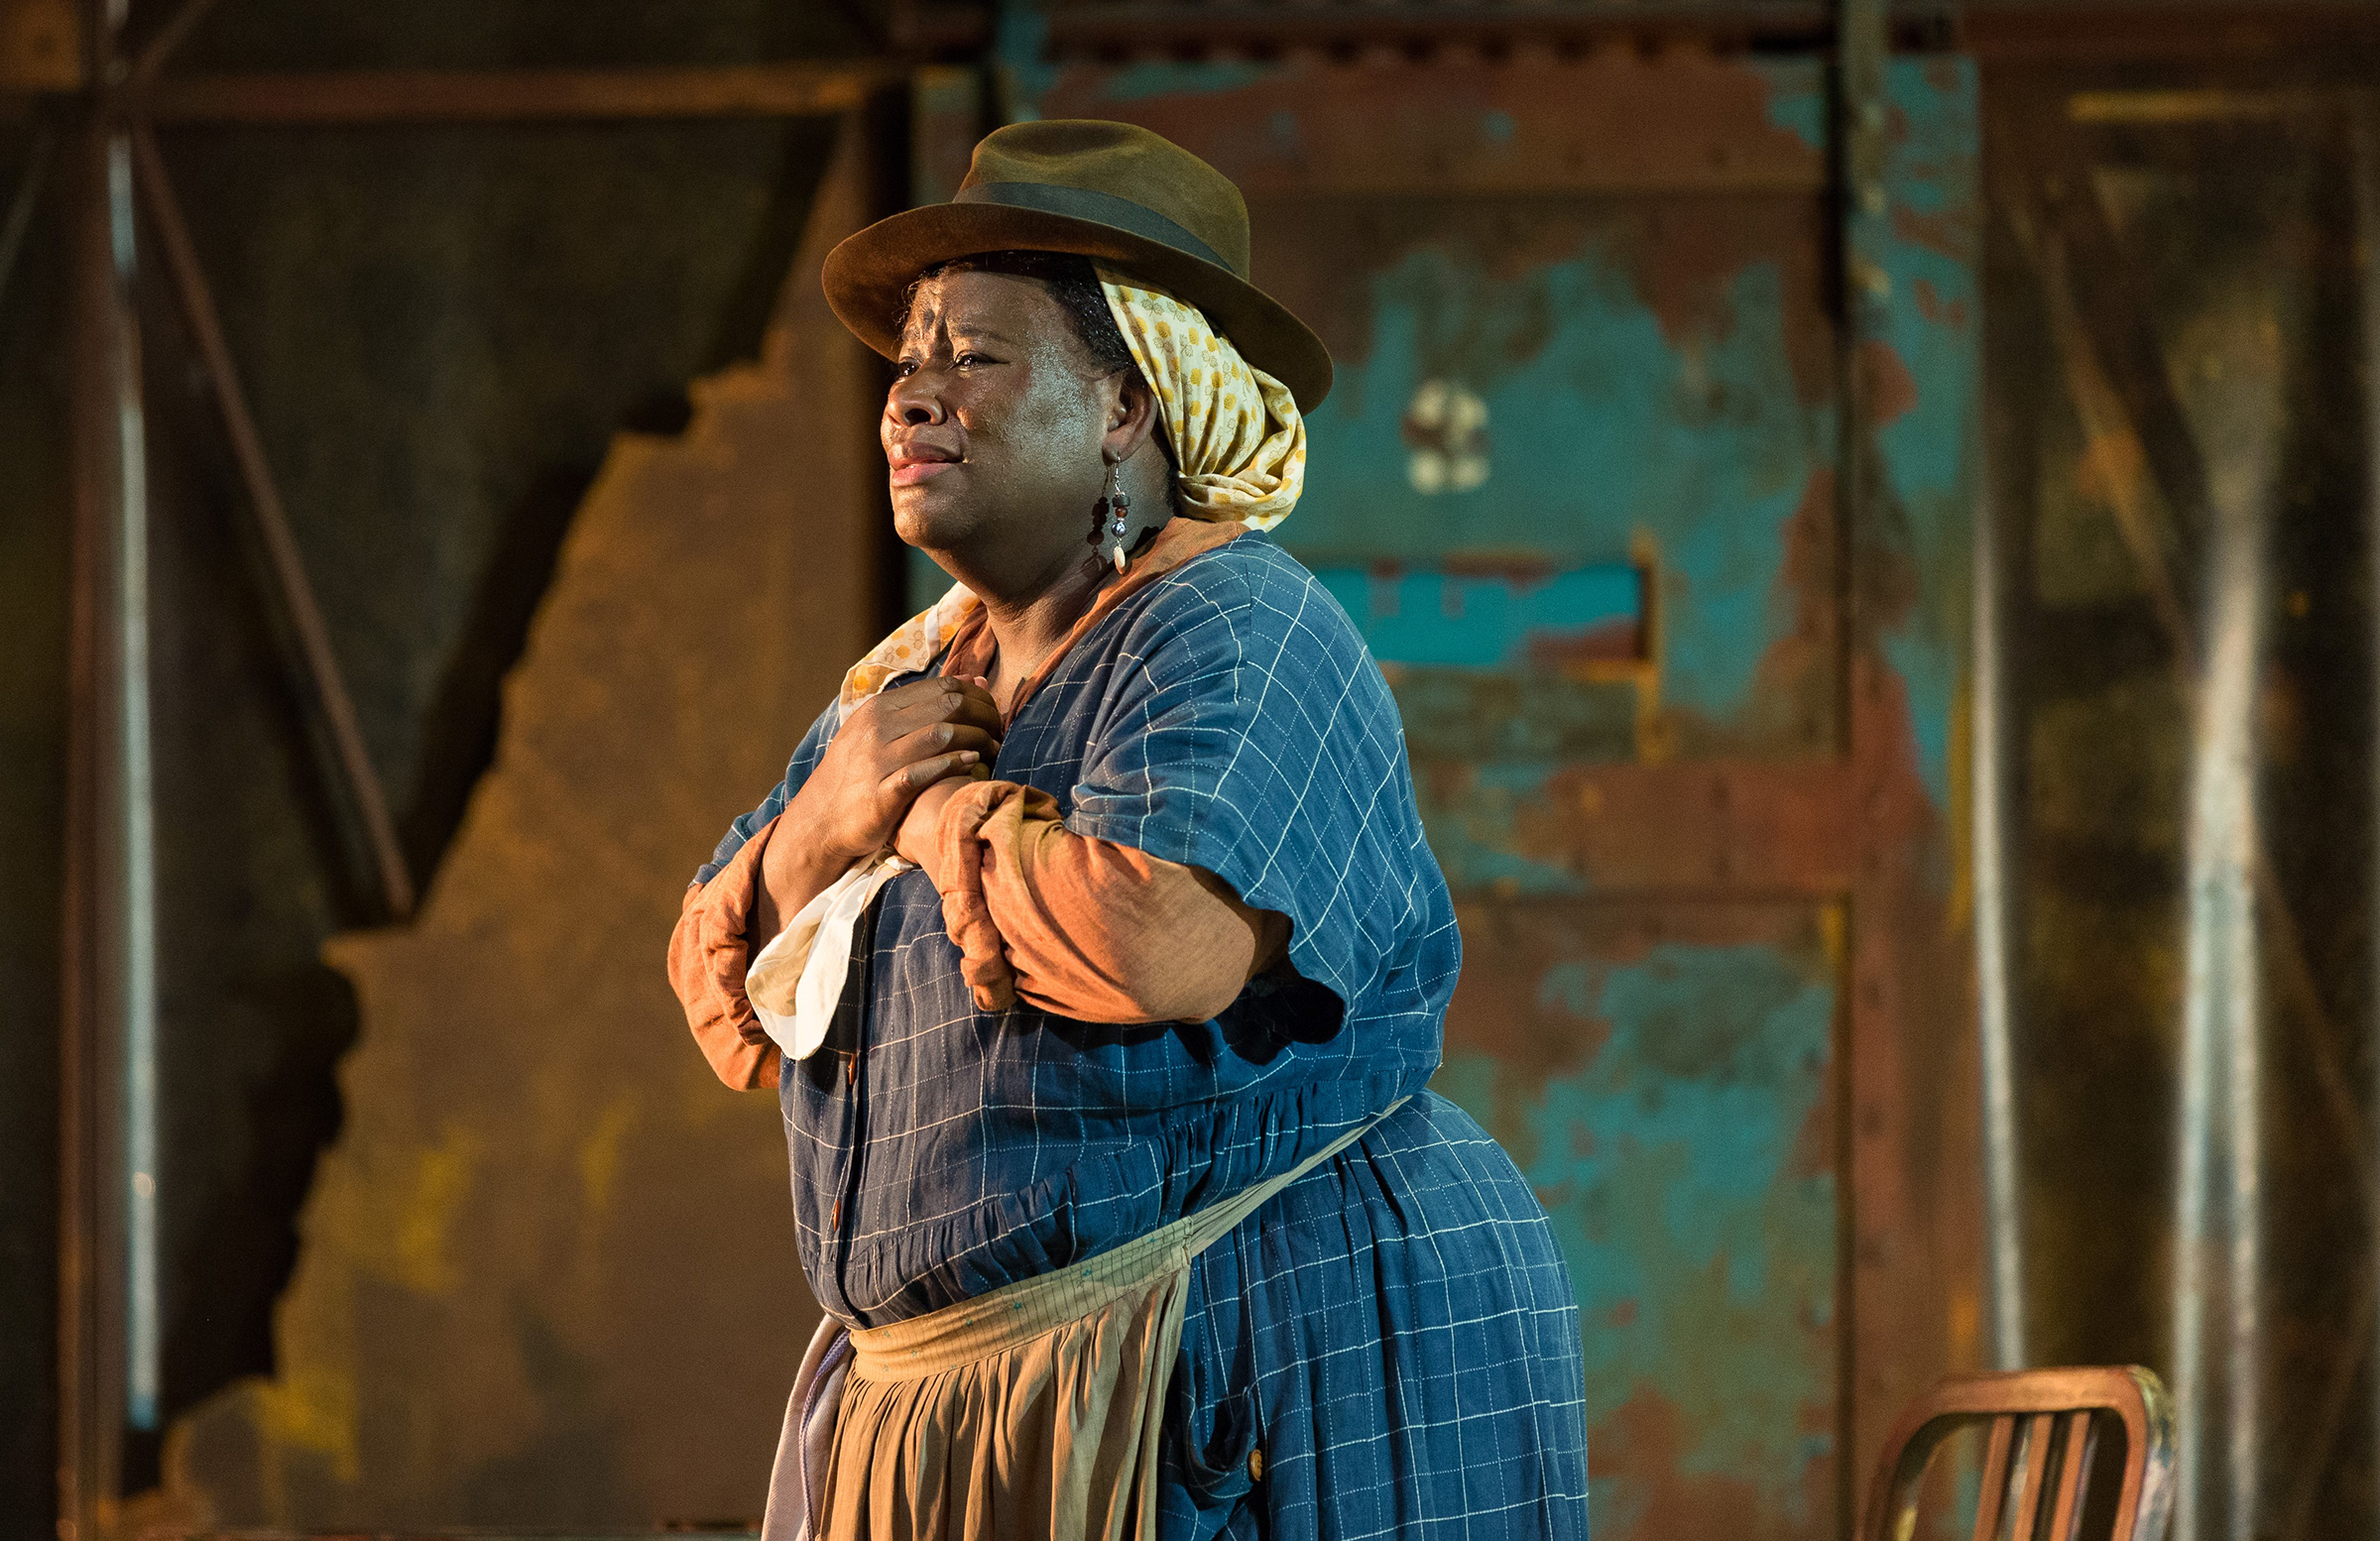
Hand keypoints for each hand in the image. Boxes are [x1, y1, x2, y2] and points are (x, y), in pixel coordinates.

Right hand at [786, 675, 1003, 870]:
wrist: (821, 819)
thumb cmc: (859, 773)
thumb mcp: (882, 732)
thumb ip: (926, 707)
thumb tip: (978, 680)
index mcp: (879, 708)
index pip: (942, 686)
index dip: (976, 697)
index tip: (992, 712)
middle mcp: (877, 728)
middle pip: (947, 707)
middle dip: (983, 716)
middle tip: (999, 732)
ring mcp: (878, 760)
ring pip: (941, 734)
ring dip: (977, 740)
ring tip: (993, 750)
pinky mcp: (882, 793)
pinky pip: (925, 772)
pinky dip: (954, 765)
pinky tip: (973, 765)